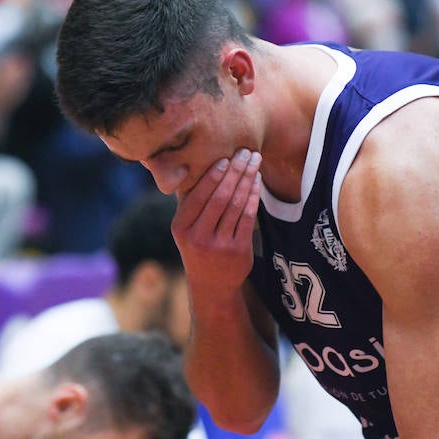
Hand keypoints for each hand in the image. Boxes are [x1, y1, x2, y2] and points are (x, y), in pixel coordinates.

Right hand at [172, 148, 261, 294]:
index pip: (198, 195)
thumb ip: (189, 202)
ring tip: (254, 163)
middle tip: (246, 153)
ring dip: (247, 180)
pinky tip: (257, 183)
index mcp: (181, 227)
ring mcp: (219, 245)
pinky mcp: (238, 250)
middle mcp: (198, 237)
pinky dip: (253, 197)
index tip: (226, 158)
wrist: (211, 285)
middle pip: (220, 197)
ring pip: (236, 205)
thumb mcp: (185, 228)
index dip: (213, 175)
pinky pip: (248, 217)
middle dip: (235, 171)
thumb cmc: (197, 246)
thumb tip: (190, 164)